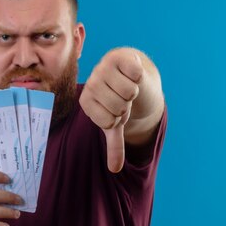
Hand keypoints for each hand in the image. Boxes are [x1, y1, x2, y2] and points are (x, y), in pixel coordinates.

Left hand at [79, 48, 143, 172]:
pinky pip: (135, 73)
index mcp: (86, 102)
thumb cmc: (119, 99)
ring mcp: (102, 68)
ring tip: (127, 86)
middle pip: (120, 107)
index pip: (109, 122)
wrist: (130, 72)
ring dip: (134, 91)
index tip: (116, 110)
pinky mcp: (117, 56)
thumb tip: (114, 169)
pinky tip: (132, 73)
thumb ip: (114, 145)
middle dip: (128, 105)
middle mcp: (90, 84)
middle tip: (123, 97)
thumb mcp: (116, 122)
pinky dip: (139, 76)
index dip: (120, 119)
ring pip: (129, 91)